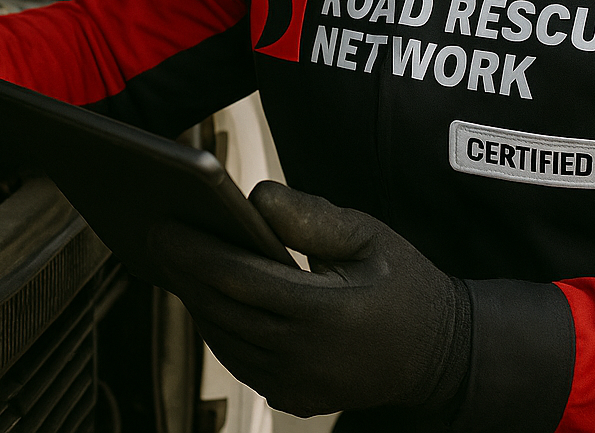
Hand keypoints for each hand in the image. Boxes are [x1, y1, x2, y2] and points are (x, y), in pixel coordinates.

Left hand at [148, 181, 470, 417]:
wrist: (440, 355)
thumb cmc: (405, 284)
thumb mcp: (370, 235)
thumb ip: (310, 217)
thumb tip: (252, 197)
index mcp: (326, 313)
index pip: (239, 279)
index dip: (194, 251)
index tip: (161, 224)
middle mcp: (305, 357)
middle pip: (221, 309)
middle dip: (182, 270)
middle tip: (154, 233)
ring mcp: (298, 385)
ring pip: (224, 338)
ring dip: (195, 298)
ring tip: (173, 258)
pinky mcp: (294, 398)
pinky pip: (240, 359)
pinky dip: (218, 325)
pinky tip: (205, 293)